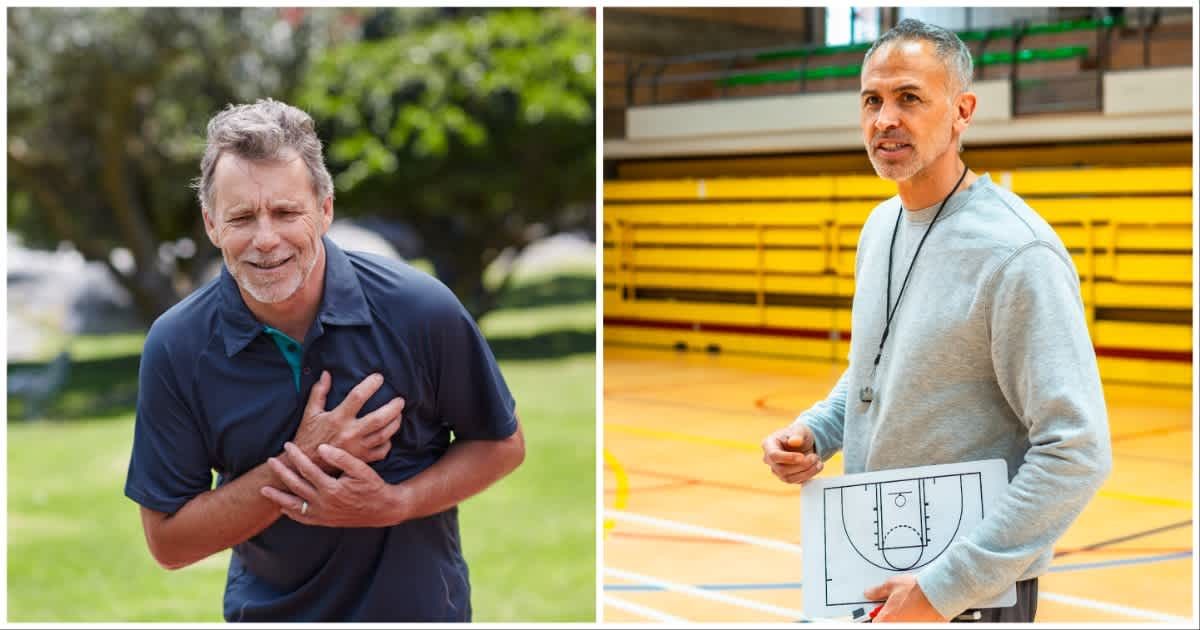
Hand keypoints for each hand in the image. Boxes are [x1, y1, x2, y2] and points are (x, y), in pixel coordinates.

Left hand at [262, 442, 399, 527]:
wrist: (383, 510)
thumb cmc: (373, 486)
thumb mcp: (362, 469)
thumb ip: (342, 458)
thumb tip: (322, 448)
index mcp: (331, 489)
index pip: (307, 469)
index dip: (296, 456)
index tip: (288, 445)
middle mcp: (324, 503)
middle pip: (296, 486)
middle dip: (282, 473)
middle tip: (271, 461)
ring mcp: (323, 514)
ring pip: (294, 506)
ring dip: (278, 497)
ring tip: (264, 490)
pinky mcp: (325, 521)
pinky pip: (304, 519)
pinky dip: (292, 513)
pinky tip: (283, 508)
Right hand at [293, 371, 403, 471]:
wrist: (307, 464)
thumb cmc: (308, 436)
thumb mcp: (310, 413)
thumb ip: (319, 392)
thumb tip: (326, 373)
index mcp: (337, 418)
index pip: (357, 397)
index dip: (370, 385)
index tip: (379, 377)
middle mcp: (349, 433)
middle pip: (378, 419)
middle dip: (393, 408)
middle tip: (400, 400)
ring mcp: (357, 448)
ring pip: (384, 435)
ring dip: (395, 423)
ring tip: (399, 414)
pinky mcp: (361, 460)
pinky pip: (381, 451)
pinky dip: (388, 443)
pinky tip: (389, 435)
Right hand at [761, 425, 822, 483]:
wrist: (803, 442)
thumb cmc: (798, 434)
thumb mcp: (799, 430)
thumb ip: (797, 434)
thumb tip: (795, 441)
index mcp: (768, 445)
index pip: (774, 455)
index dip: (788, 458)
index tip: (802, 456)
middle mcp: (769, 460)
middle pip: (782, 470)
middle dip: (801, 465)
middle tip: (815, 457)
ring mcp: (777, 470)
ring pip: (789, 478)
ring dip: (807, 472)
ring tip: (818, 462)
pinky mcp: (786, 477)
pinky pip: (796, 481)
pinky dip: (809, 475)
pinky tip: (817, 466)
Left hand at [864, 575, 946, 621]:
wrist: (938, 592)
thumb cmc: (917, 590)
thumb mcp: (891, 585)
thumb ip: (877, 591)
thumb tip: (870, 593)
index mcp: (887, 618)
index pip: (875, 622)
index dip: (877, 615)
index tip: (879, 611)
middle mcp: (899, 626)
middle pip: (888, 624)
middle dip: (890, 616)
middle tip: (896, 607)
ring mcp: (911, 627)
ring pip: (902, 624)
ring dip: (903, 618)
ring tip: (909, 607)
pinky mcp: (924, 627)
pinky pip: (915, 623)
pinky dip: (915, 619)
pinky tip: (918, 611)